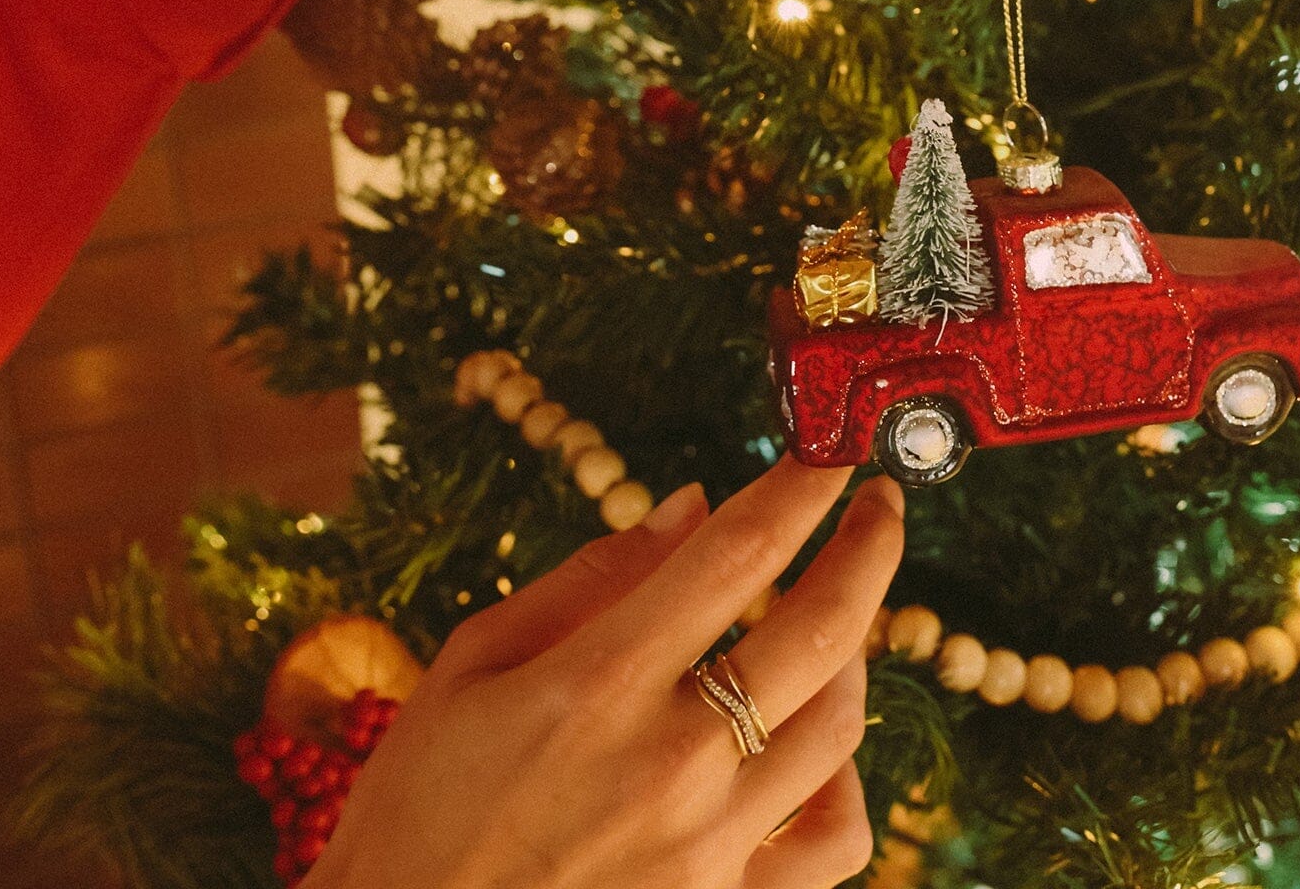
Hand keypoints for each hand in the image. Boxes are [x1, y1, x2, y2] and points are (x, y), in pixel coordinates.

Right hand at [308, 460, 905, 888]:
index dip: (798, 487)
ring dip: (857, 651)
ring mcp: (708, 849)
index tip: (829, 450)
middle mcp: (669, 762)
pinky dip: (846, 780)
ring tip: (838, 616)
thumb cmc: (418, 810)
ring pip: (841, 728)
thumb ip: (588, 580)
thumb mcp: (470, 666)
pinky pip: (834, 843)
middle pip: (820, 632)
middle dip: (869, 547)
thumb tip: (691, 506)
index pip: (735, 554)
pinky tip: (819, 746)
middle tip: (881, 504)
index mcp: (596, 684)